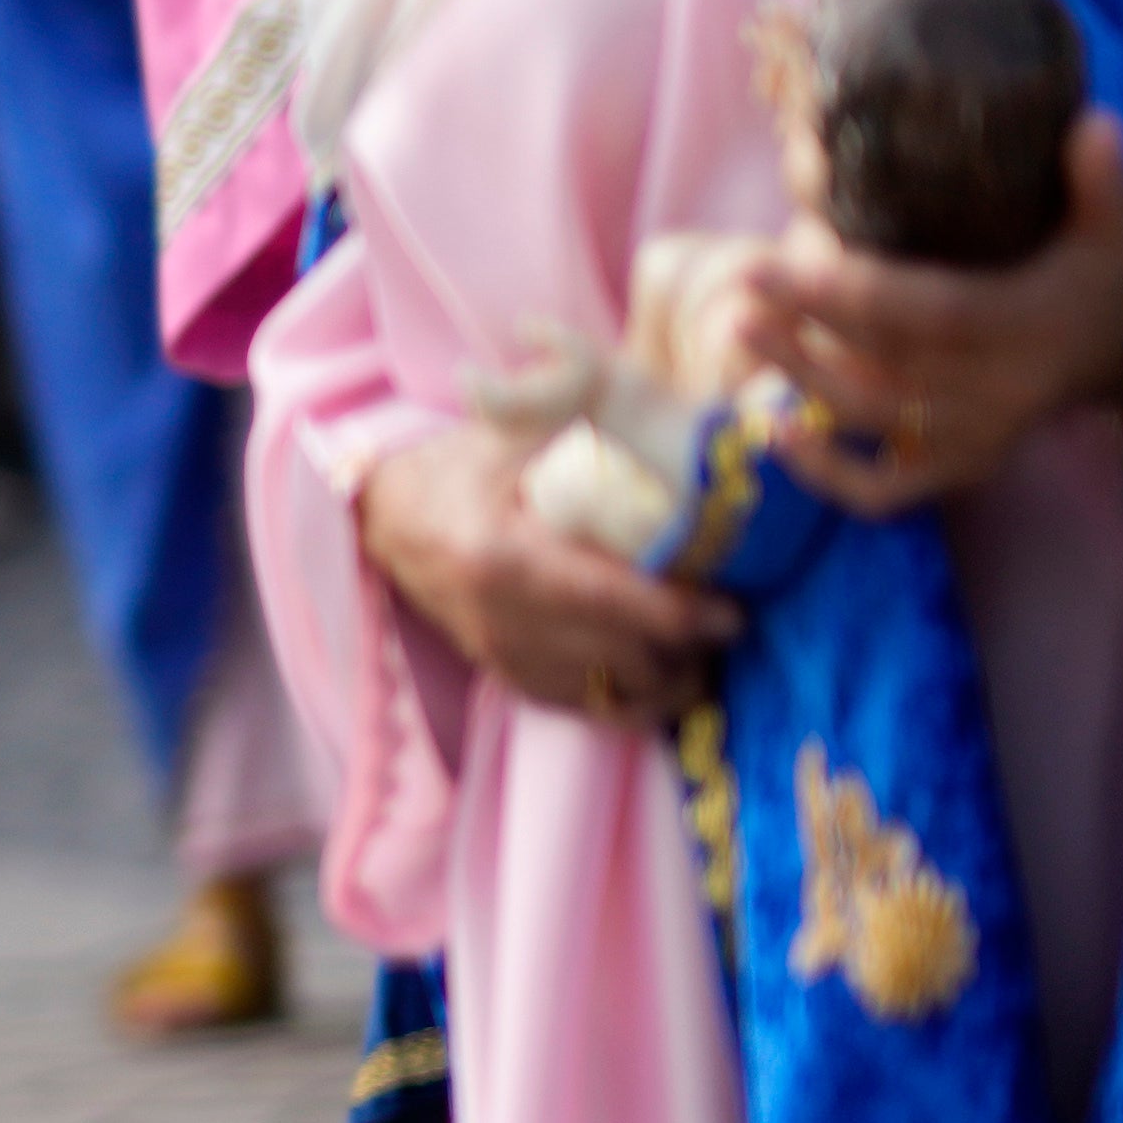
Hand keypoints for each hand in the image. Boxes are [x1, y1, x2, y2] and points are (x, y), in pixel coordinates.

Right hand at [354, 421, 739, 728]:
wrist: (388, 514)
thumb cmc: (463, 464)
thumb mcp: (515, 429)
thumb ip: (577, 417)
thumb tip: (666, 415)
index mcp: (503, 557)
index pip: (612, 601)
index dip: (683, 614)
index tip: (733, 611)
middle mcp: (499, 618)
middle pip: (622, 657)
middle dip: (689, 652)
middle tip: (731, 628)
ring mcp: (500, 654)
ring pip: (609, 692)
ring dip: (668, 683)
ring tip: (707, 656)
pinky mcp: (504, 675)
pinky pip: (582, 706)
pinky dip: (631, 702)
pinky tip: (665, 679)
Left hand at [745, 116, 1122, 514]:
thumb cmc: (1104, 271)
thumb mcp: (1119, 225)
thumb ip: (1104, 179)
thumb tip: (1095, 123)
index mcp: (1026, 328)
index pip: (926, 314)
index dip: (848, 293)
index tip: (775, 259)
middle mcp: (997, 391)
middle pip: (884, 365)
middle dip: (804, 329)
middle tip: (739, 289)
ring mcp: (975, 436)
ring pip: (872, 416)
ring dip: (800, 379)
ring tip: (738, 329)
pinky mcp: (959, 466)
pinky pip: (885, 490)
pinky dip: (829, 475)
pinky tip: (777, 431)